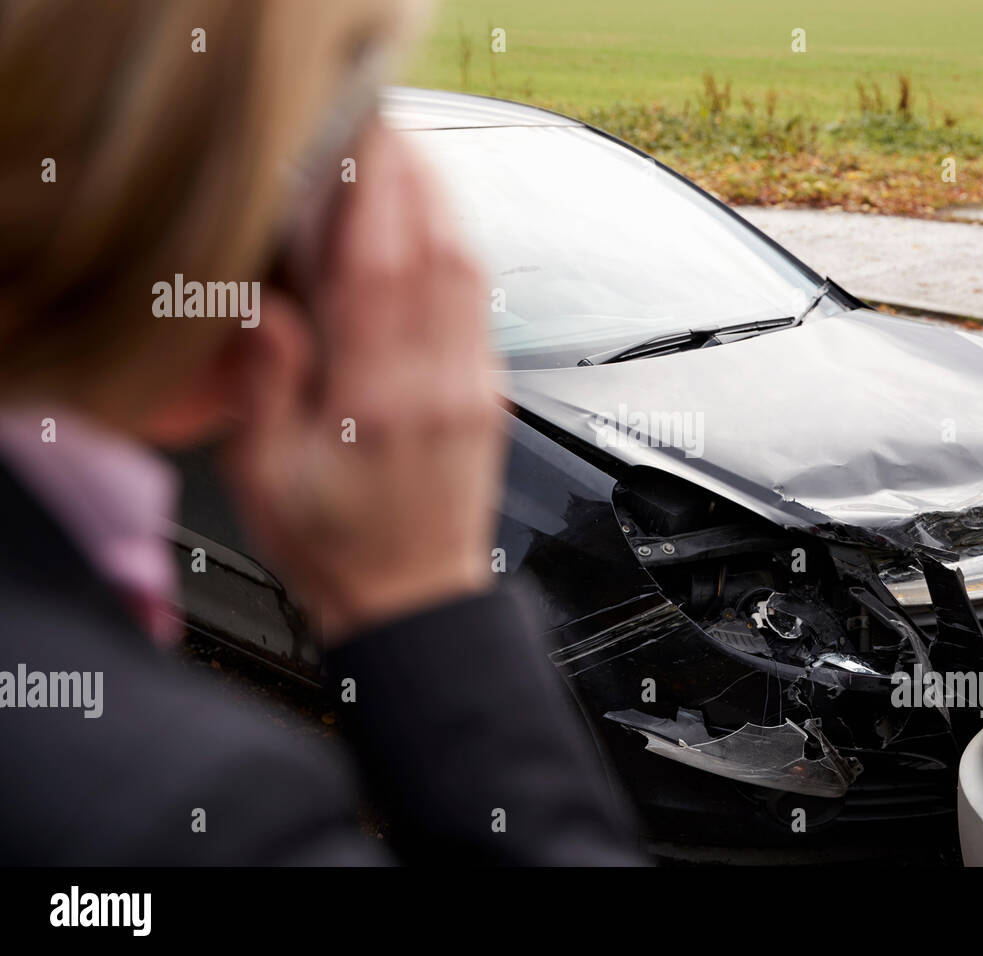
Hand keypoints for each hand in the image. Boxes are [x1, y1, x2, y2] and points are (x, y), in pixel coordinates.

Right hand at [225, 124, 501, 643]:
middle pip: (438, 255)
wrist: (416, 605)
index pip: (382, 272)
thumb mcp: (269, 477)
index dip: (374, 196)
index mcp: (379, 404)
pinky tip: (438, 233)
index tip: (361, 144)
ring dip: (443, 208)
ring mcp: (474, 391)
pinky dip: (459, 255)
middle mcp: (439, 389)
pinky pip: (481, 308)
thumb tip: (268, 305)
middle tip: (387, 132)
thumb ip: (270, 384)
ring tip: (411, 163)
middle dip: (414, 181)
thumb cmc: (340, 550)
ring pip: (469, 275)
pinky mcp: (489, 397)